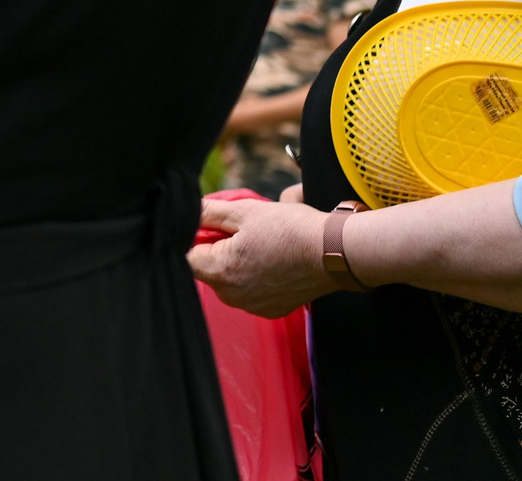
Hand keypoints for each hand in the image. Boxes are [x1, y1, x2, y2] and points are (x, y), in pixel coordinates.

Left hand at [186, 196, 339, 317]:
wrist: (335, 252)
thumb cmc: (290, 230)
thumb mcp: (243, 211)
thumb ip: (207, 212)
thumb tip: (185, 211)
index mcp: (220, 272)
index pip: (186, 256)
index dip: (194, 237)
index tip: (211, 225)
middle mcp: (232, 296)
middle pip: (206, 269)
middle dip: (215, 248)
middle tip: (240, 230)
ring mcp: (252, 306)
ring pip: (228, 280)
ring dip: (234, 262)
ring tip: (258, 243)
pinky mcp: (271, 310)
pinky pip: (249, 291)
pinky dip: (253, 275)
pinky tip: (271, 259)